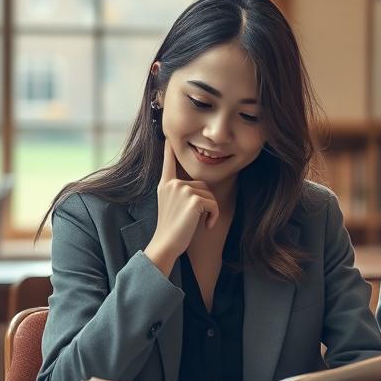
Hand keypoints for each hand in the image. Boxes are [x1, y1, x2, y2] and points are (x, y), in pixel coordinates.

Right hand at [144, 140, 219, 274]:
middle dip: (206, 203)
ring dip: (211, 211)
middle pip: (202, 185)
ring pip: (209, 195)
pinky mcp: (193, 199)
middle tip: (198, 219)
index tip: (168, 137)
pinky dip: (214, 216)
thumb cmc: (172, 229)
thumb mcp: (171, 205)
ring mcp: (182, 189)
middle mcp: (172, 184)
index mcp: (165, 185)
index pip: (169, 163)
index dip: (169, 150)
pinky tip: (206, 225)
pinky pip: (214, 204)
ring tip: (201, 223)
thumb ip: (179, 192)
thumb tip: (198, 188)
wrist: (166, 243)